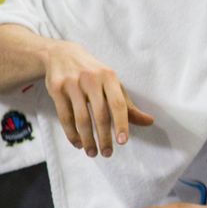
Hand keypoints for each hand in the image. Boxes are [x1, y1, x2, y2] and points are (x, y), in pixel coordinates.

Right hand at [43, 40, 153, 157]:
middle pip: (100, 114)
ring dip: (87, 139)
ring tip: (93, 152)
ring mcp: (72, 84)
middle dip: (104, 137)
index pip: (118, 104)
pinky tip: (78, 143)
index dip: (122, 124)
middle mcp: (91, 79)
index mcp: (109, 77)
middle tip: (108, 153)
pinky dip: (71, 133)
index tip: (123, 142)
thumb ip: (128, 105)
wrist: (62, 54)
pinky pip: (65, 116)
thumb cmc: (94, 74)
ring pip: (81, 118)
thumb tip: (150, 122)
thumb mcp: (112, 84)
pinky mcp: (56, 89)